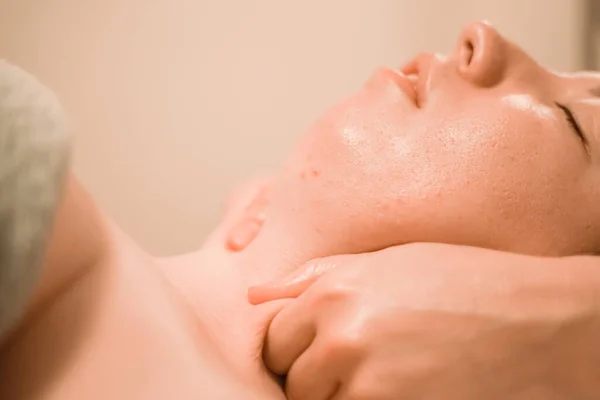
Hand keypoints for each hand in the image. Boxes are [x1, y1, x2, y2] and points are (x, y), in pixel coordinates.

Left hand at [249, 243, 599, 399]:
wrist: (533, 320)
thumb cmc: (461, 281)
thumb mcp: (385, 262)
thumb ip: (314, 277)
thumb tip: (257, 294)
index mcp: (331, 294)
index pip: (273, 340)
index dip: (291, 347)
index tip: (312, 348)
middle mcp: (340, 339)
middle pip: (291, 379)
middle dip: (310, 375)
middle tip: (351, 363)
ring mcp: (366, 384)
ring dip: (336, 395)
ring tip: (380, 372)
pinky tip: (398, 385)